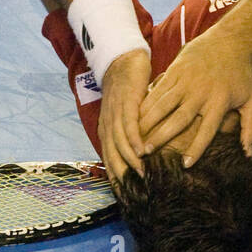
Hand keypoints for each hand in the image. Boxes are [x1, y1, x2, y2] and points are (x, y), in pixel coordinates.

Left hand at [97, 49, 149, 182]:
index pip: (109, 159)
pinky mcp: (126, 102)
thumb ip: (133, 131)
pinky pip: (128, 126)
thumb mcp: (129, 114)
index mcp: (107, 129)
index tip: (126, 193)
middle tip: (134, 191)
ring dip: (130, 161)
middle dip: (121, 175)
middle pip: (111, 156)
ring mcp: (115, 113)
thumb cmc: (128, 88)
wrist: (122, 58)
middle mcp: (107, 124)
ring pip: (119, 143)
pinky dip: (133, 140)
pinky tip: (141, 151)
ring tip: (142, 175)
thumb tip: (144, 150)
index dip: (116, 177)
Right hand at [137, 27, 251, 166]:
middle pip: (178, 119)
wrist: (231, 40)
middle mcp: (200, 93)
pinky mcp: (175, 71)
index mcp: (219, 102)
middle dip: (161, 137)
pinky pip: (157, 90)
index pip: (207, 131)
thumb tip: (248, 153)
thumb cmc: (241, 73)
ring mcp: (186, 81)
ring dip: (147, 122)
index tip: (184, 165)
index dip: (196, 149)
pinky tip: (135, 116)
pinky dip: (145, 103)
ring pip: (162, 104)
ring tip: (135, 138)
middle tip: (145, 154)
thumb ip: (250, 127)